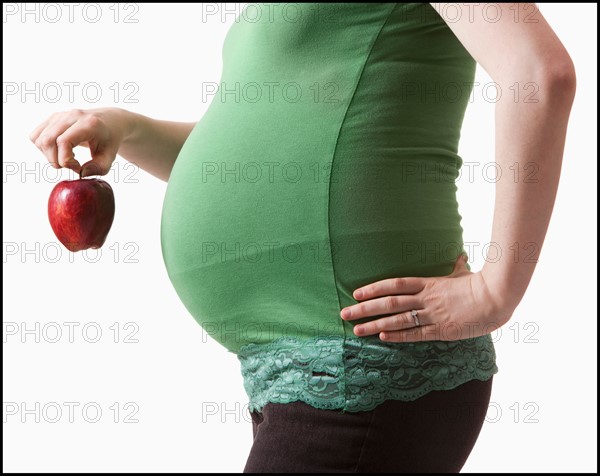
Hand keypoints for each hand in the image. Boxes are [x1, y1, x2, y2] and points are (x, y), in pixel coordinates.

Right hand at [29, 107, 131, 176]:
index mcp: (88, 124)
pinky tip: (60, 150)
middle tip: (72, 165)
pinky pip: (36, 136)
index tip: (78, 167)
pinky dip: (43, 148)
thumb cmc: (109, 141)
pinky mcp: (52, 118)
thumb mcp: (110, 157)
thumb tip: (81, 174)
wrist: (110, 122)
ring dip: (49, 155)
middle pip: (48, 141)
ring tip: (67, 157)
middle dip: (55, 161)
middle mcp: (72, 116)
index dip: (66, 160)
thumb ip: (99, 168)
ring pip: (39, 139)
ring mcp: (60, 115)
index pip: (64, 142)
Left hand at [340, 253, 512, 342]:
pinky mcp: (441, 330)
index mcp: (428, 283)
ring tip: (356, 330)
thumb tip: (459, 257)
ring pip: (397, 320)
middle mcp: (425, 298)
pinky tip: (381, 337)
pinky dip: (397, 336)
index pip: (394, 284)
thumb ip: (456, 267)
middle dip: (364, 309)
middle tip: (345, 314)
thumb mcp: (464, 273)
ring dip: (374, 325)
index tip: (356, 293)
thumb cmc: (480, 284)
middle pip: (388, 303)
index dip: (373, 288)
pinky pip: (415, 334)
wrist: (497, 298)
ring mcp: (432, 314)